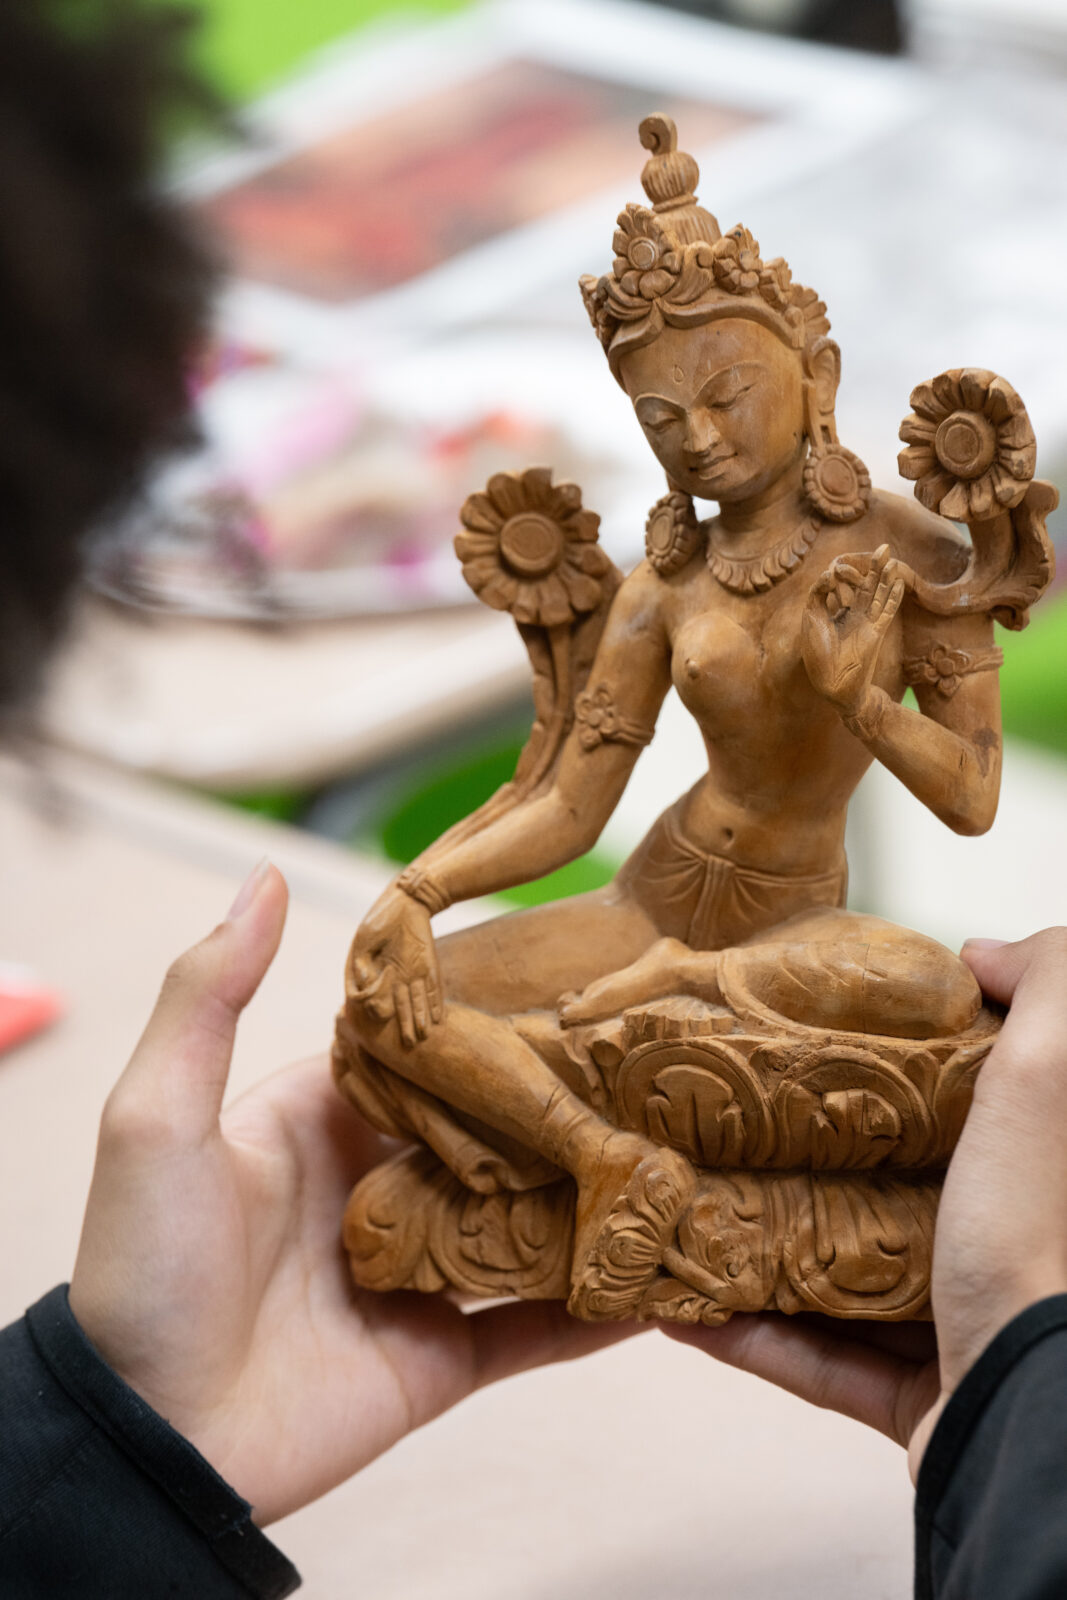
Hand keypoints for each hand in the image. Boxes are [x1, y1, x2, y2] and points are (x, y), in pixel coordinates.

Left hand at [69, 861, 638, 1524]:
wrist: (149, 1443)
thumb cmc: (143, 1267)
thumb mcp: (159, 1115)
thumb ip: (209, 996)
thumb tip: (266, 875)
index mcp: (325, 1119)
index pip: (429, 1051)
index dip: (495, 1016)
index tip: (579, 971)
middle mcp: (382, 1186)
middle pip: (497, 1134)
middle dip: (569, 1106)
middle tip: (664, 1065)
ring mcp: (420, 1275)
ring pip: (530, 1225)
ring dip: (598, 1202)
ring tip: (691, 1161)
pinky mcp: (443, 1358)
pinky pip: (536, 1330)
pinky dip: (598, 1312)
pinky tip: (668, 1280)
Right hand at [349, 882, 441, 1046]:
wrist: (408, 900)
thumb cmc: (381, 919)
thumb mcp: (365, 939)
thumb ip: (361, 963)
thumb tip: (361, 987)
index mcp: (379, 974)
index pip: (379, 1000)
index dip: (379, 1013)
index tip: (378, 1022)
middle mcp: (398, 978)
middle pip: (402, 1007)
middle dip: (404, 1026)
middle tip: (407, 1047)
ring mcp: (415, 972)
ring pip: (419, 1002)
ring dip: (420, 1019)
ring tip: (422, 1038)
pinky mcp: (430, 965)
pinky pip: (434, 988)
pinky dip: (436, 1004)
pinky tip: (437, 1020)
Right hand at [662, 928, 1066, 1481]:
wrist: (1030, 1427)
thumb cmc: (1037, 1241)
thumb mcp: (1047, 1078)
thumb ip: (1046, 987)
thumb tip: (984, 953)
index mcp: (1033, 1169)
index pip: (975, 1099)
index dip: (908, 1061)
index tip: (821, 1035)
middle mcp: (1014, 1242)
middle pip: (901, 1185)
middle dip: (813, 1157)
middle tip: (733, 1121)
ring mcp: (973, 1330)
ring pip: (855, 1277)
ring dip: (768, 1251)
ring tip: (688, 1209)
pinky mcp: (927, 1408)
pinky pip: (829, 1366)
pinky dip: (759, 1341)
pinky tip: (687, 1313)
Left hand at [802, 543, 904, 714]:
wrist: (833, 683)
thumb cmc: (818, 655)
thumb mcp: (812, 620)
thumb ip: (818, 594)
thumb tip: (827, 572)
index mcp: (837, 613)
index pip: (845, 586)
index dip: (844, 574)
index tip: (837, 566)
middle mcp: (854, 615)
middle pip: (868, 585)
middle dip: (875, 567)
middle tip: (884, 547)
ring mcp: (867, 622)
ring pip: (879, 593)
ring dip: (886, 576)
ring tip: (892, 558)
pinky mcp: (877, 631)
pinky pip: (887, 610)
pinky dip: (893, 596)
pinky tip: (899, 581)